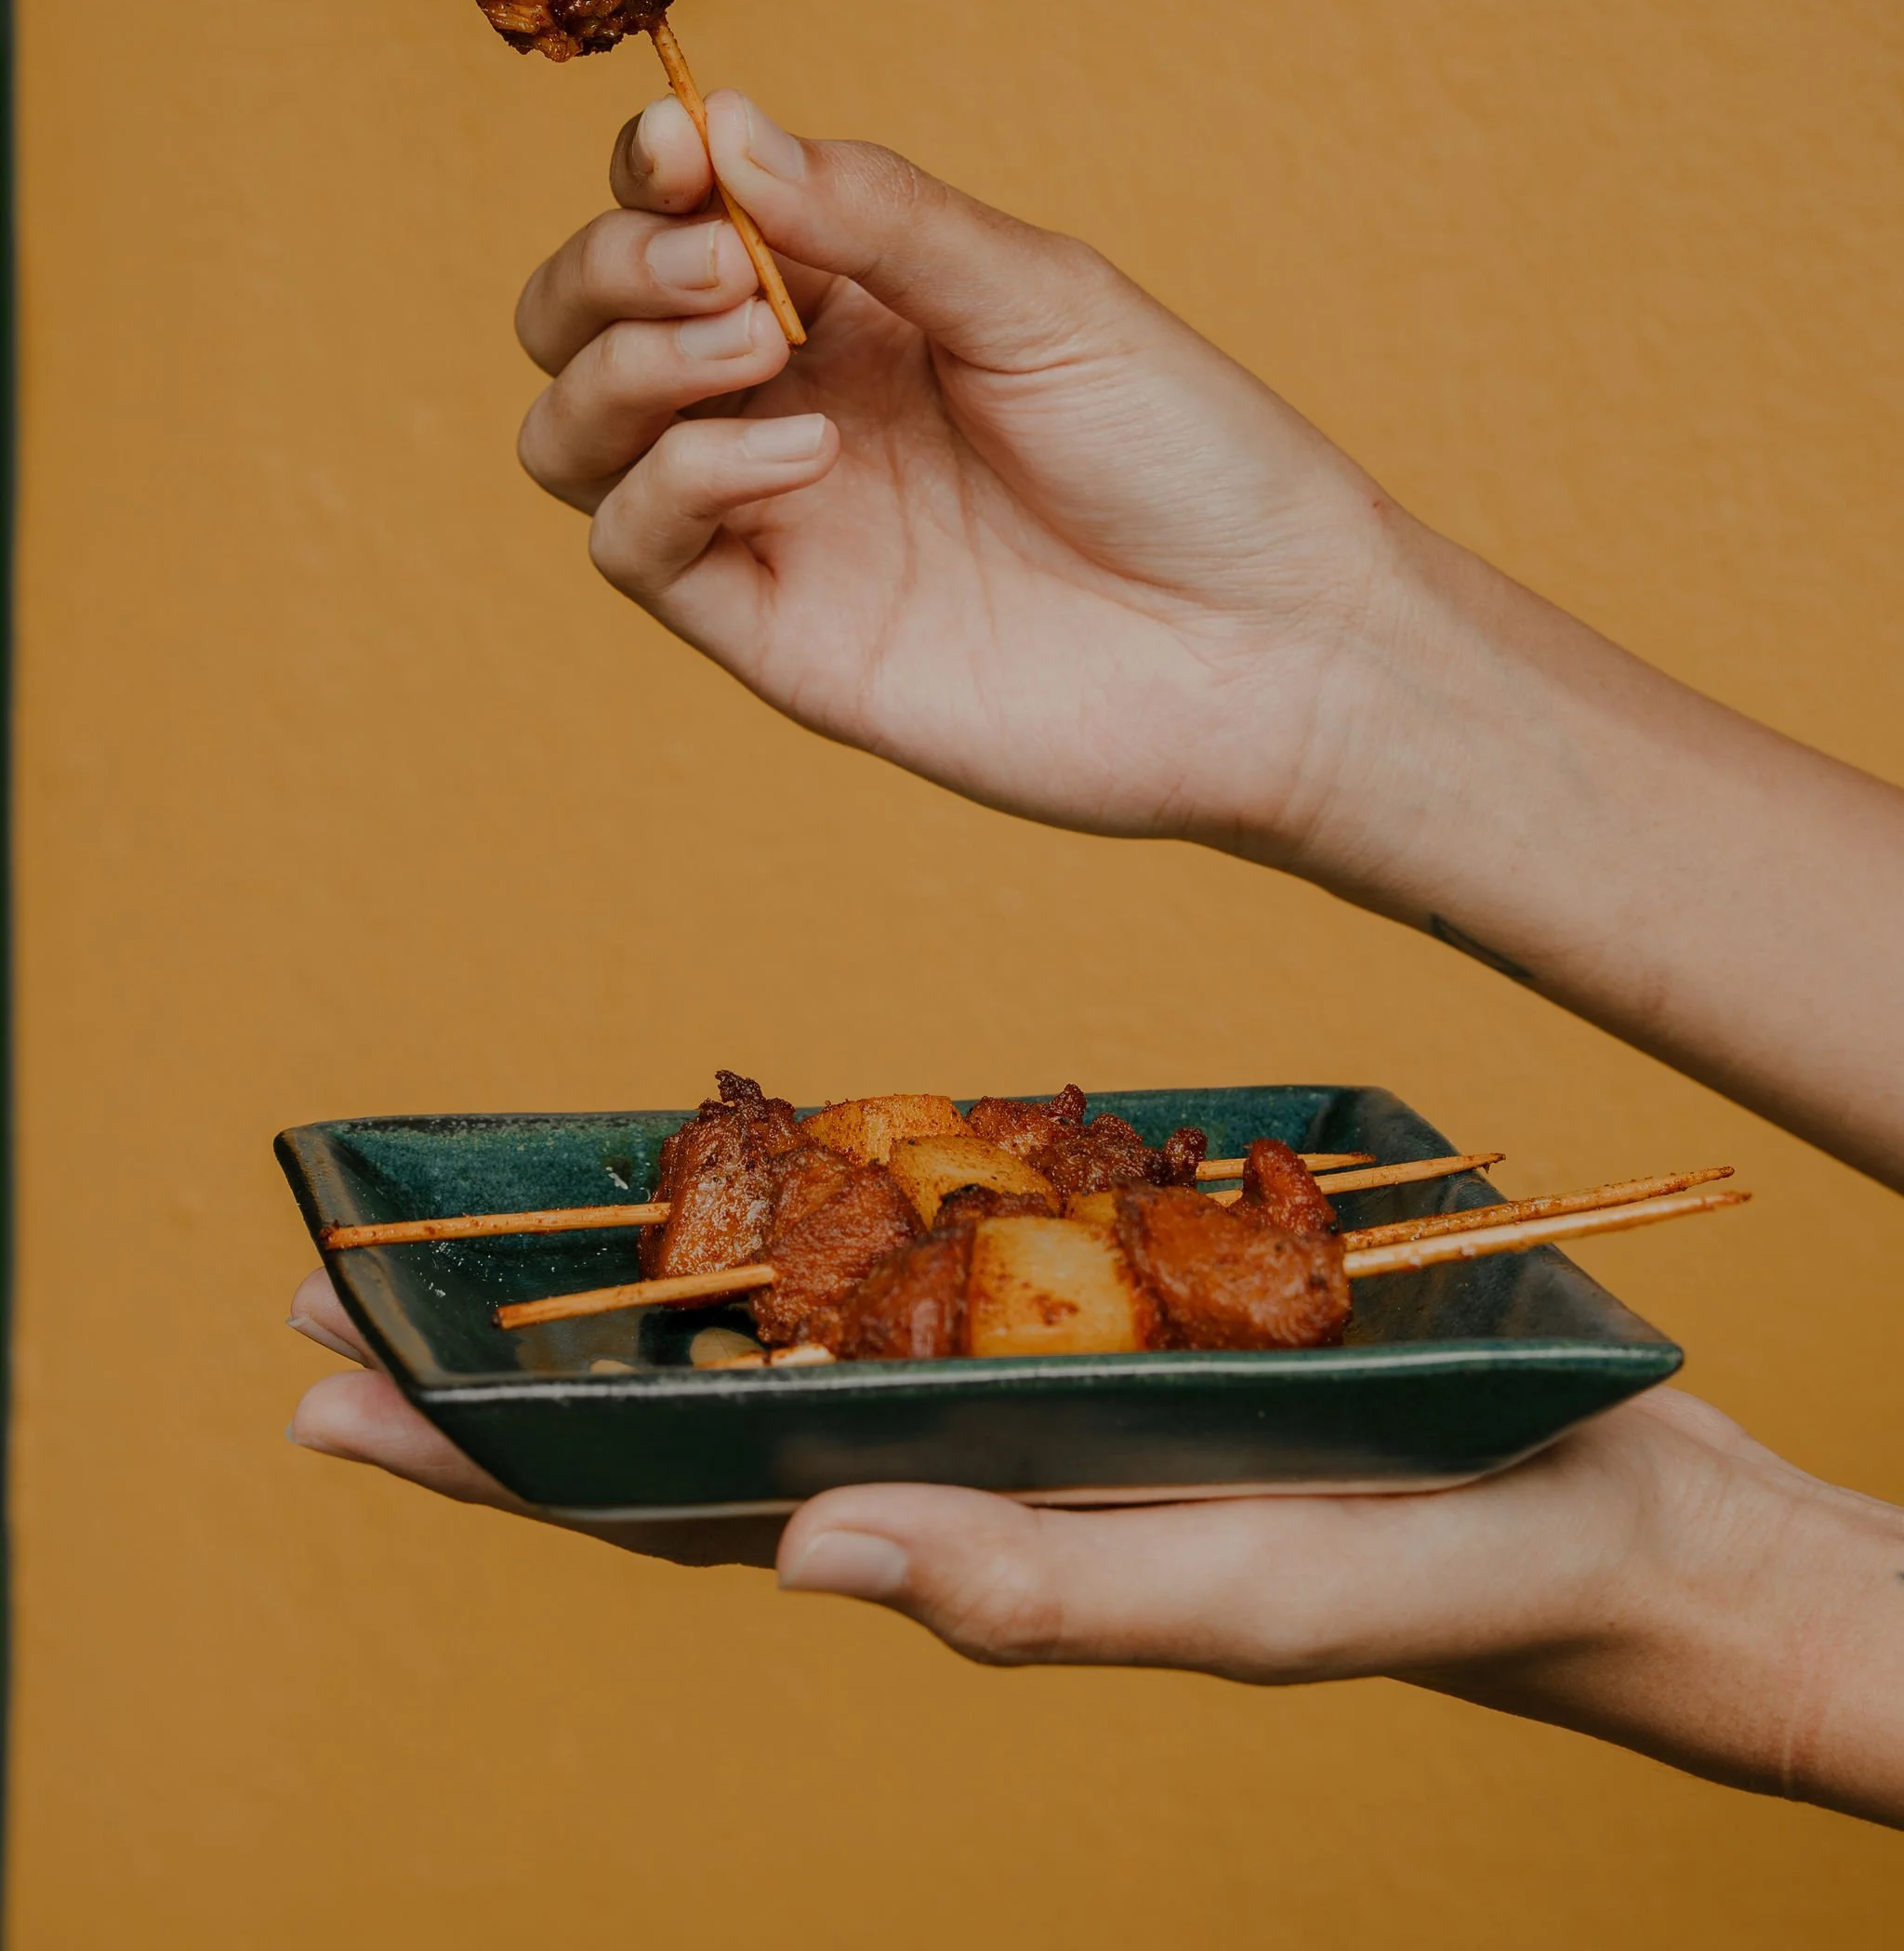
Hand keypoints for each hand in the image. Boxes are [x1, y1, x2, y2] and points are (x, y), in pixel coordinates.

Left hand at [288, 1270, 1903, 1823]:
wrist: (1596, 1505)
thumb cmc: (1429, 1573)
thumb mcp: (1241, 1597)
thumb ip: (1046, 1589)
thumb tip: (813, 1556)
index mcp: (958, 1531)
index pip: (673, 1514)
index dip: (503, 1466)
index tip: (332, 1395)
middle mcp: (960, 1446)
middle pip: (688, 1412)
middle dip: (513, 1366)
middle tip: (333, 1296)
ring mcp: (1021, 1367)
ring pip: (794, 1316)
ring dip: (648, 1268)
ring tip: (509, 1215)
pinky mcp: (1102, 1293)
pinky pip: (934, 1238)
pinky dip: (829, 1201)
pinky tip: (771, 1161)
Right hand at [513, 90, 1395, 852]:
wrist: (1266, 647)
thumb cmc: (1184, 455)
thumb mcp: (1039, 295)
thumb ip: (877, 215)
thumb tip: (723, 122)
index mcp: (853, 299)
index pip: (680, 211)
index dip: (652, 169)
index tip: (677, 151)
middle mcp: (788, 397)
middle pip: (583, 315)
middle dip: (613, 265)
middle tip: (725, 269)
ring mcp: (772, 517)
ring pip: (572, 430)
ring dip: (621, 364)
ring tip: (752, 345)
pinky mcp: (771, 629)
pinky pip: (633, 545)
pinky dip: (678, 477)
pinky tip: (805, 455)